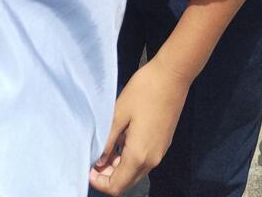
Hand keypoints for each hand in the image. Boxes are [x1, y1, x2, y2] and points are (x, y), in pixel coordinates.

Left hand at [89, 56, 188, 192]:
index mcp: (139, 155)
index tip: (88, 168)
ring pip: (136, 172)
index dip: (99, 183)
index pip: (117, 187)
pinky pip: (144, 161)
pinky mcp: (163, 143)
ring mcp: (160, 152)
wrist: (173, 76)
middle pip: (127, 182)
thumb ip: (108, 141)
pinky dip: (130, 159)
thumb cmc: (144, 91)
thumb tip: (99, 160)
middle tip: (94, 158)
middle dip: (108, 176)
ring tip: (106, 147)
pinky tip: (121, 140)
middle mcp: (152, 160)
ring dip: (119, 167)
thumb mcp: (119, 113)